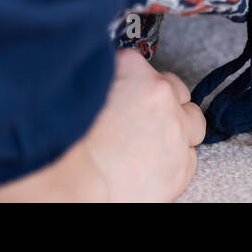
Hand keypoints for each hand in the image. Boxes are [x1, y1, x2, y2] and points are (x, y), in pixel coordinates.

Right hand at [0, 47, 206, 201]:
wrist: (70, 188)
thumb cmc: (60, 147)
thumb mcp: (74, 94)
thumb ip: (95, 82)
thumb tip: (98, 79)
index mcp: (131, 69)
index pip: (136, 63)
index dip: (128, 82)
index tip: (121, 93)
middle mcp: (160, 94)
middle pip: (171, 87)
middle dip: (159, 101)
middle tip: (137, 119)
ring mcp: (175, 129)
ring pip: (191, 119)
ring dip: (176, 127)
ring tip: (151, 143)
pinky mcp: (181, 164)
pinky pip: (190, 156)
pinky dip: (176, 160)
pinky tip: (154, 166)